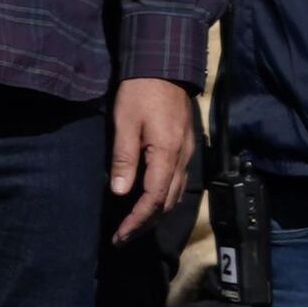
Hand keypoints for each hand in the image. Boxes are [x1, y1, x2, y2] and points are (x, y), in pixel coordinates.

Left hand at [112, 75, 200, 244]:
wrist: (165, 69)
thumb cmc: (140, 93)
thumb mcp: (125, 122)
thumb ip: (124, 157)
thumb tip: (121, 192)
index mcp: (166, 155)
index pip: (153, 199)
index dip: (137, 220)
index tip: (121, 235)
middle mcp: (182, 160)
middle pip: (167, 203)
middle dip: (146, 223)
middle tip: (123, 237)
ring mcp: (187, 155)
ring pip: (175, 195)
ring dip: (156, 214)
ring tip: (134, 226)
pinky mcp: (186, 150)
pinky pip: (178, 183)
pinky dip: (164, 199)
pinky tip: (151, 202)